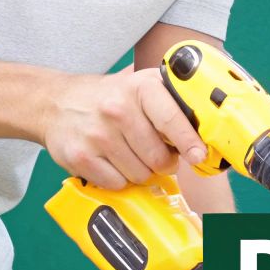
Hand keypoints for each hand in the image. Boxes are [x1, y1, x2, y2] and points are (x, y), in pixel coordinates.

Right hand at [42, 68, 205, 188]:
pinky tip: (113, 162)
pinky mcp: (80, 156)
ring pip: (139, 174)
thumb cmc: (110, 98)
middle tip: (158, 155)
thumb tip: (212, 126)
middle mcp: (118, 109)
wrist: (57, 103)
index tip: (199, 155)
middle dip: (164, 162)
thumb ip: (174, 101)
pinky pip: (117, 183)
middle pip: (158, 157)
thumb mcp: (142, 86)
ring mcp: (97, 134)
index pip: (172, 119)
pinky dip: (120, 179)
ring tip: (132, 154)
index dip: (190, 142)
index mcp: (140, 87)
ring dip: (142, 171)